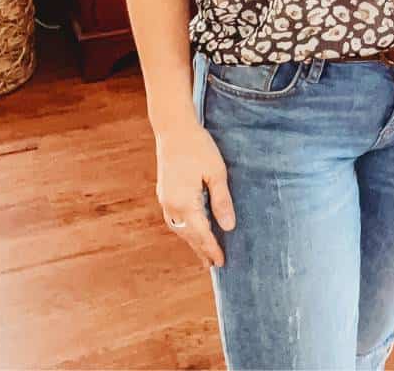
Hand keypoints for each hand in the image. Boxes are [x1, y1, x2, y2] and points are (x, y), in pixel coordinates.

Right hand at [154, 121, 236, 269]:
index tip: (222, 263)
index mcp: (185, 203)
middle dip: (201, 250)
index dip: (212, 249)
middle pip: (188, 235)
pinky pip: (174, 218)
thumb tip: (229, 227)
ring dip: (191, 240)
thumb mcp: (216, 172)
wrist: (173, 128)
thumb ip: (221, 201)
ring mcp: (165, 198)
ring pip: (179, 228)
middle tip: (213, 265)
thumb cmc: (198, 147)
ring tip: (202, 251)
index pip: (201, 234)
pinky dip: (184, 227)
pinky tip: (190, 228)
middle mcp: (171, 206)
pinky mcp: (164, 191)